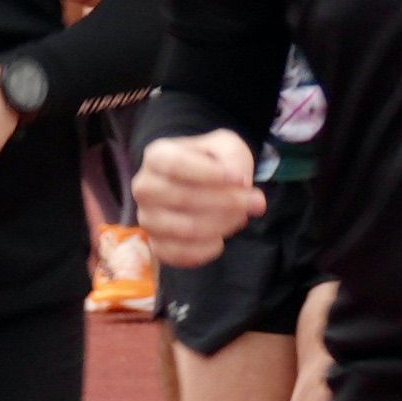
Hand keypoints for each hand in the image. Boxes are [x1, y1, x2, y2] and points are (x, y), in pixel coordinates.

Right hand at [131, 127, 264, 265]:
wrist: (200, 184)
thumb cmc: (212, 162)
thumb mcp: (226, 146)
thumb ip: (233, 158)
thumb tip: (240, 183)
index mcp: (156, 156)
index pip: (176, 166)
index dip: (211, 175)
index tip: (241, 180)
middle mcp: (144, 188)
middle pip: (183, 198)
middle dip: (227, 202)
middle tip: (257, 202)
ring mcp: (148, 219)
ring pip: (185, 229)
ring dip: (222, 225)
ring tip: (241, 217)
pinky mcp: (157, 245)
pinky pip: (180, 254)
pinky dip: (206, 250)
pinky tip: (220, 238)